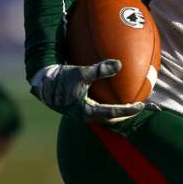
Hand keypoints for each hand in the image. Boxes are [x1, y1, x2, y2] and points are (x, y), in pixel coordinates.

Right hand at [29, 61, 145, 122]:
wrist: (42, 82)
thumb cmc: (61, 78)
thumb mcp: (81, 74)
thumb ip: (100, 70)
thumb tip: (120, 64)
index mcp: (86, 112)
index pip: (112, 114)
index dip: (128, 110)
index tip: (141, 106)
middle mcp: (85, 115)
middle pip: (109, 118)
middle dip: (124, 114)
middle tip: (138, 106)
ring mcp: (81, 112)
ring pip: (103, 114)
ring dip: (115, 110)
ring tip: (128, 102)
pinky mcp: (78, 106)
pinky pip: (97, 107)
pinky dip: (106, 103)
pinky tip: (111, 94)